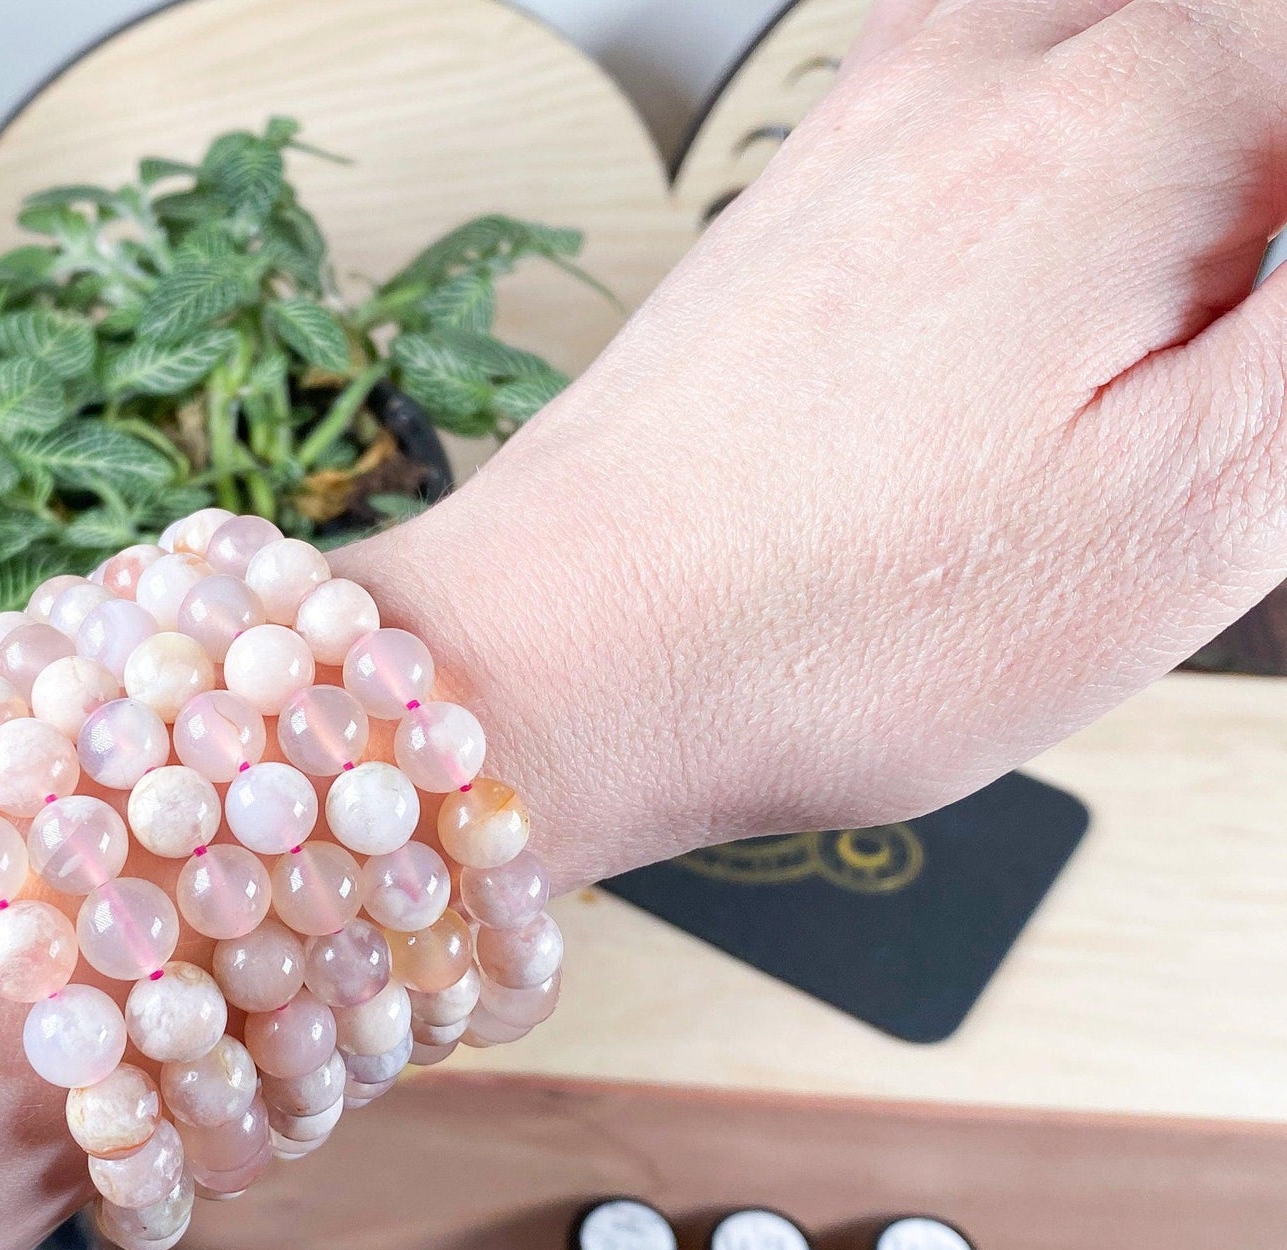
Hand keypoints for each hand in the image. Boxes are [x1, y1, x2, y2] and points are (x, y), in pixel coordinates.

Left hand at [343, 0, 1286, 886]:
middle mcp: (990, 59)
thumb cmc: (836, 620)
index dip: (1285, 311)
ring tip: (1113, 424)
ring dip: (1179, 235)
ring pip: (1128, 95)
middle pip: (1241, 82)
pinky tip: (1026, 380)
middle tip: (1198, 419)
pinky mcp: (812, 193)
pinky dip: (1069, 233)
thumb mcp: (1205, 498)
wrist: (570, 653)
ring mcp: (877, 113)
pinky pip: (1006, 141)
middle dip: (1238, 262)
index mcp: (1137, 103)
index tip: (1241, 416)